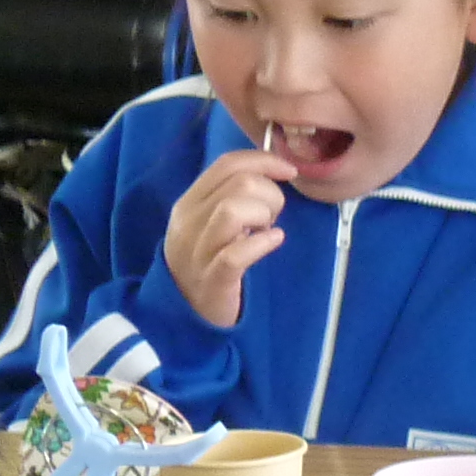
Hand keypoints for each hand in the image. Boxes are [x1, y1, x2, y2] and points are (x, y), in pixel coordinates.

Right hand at [163, 143, 294, 326]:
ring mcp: (197, 252)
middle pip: (239, 184)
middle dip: (270, 194)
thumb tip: (271, 171)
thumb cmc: (208, 262)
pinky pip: (236, 254)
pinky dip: (262, 243)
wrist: (185, 314)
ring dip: (263, 215)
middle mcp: (188, 222)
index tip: (289, 172)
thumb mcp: (211, 224)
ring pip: (233, 210)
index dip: (264, 160)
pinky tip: (273, 241)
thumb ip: (231, 197)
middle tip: (271, 217)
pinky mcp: (212, 280)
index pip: (227, 164)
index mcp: (189, 203)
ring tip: (267, 230)